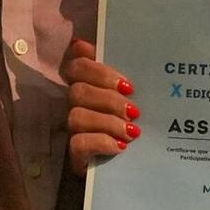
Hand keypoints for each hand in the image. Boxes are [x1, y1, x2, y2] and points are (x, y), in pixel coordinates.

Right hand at [63, 38, 139, 172]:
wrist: (133, 164)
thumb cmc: (133, 123)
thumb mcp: (134, 96)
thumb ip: (125, 73)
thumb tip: (103, 46)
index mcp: (90, 84)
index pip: (78, 65)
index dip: (98, 70)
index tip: (128, 84)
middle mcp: (77, 104)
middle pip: (78, 90)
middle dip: (109, 99)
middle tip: (135, 111)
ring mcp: (74, 129)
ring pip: (77, 116)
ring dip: (108, 122)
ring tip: (133, 132)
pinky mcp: (76, 154)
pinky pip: (78, 143)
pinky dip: (101, 142)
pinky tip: (121, 146)